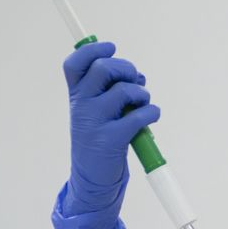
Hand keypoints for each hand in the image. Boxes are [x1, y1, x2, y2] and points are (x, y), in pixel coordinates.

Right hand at [52, 41, 161, 228]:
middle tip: (136, 81)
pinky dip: (151, 112)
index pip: (75, 63)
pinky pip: (139, 115)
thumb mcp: (96, 113)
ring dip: (142, 94)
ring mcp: (94, 122)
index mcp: (76, 96)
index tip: (111, 48)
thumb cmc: (100, 142)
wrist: (93, 180)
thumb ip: (108, 91)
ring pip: (124, 90)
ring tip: (143, 104)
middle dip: (127, 69)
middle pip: (103, 68)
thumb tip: (135, 73)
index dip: (93, 49)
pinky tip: (151, 117)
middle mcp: (81, 106)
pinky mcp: (111, 139)